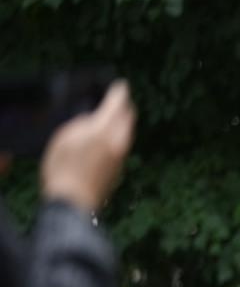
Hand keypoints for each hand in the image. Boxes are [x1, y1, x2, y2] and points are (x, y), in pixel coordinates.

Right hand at [39, 80, 136, 212]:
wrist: (74, 200)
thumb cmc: (63, 167)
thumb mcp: (65, 136)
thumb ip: (83, 123)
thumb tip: (94, 119)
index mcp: (104, 130)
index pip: (117, 105)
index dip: (119, 92)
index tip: (121, 85)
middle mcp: (118, 142)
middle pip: (128, 118)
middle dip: (125, 107)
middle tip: (120, 100)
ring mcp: (121, 157)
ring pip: (128, 133)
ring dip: (124, 122)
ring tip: (116, 116)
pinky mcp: (119, 169)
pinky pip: (123, 146)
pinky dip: (119, 136)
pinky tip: (110, 138)